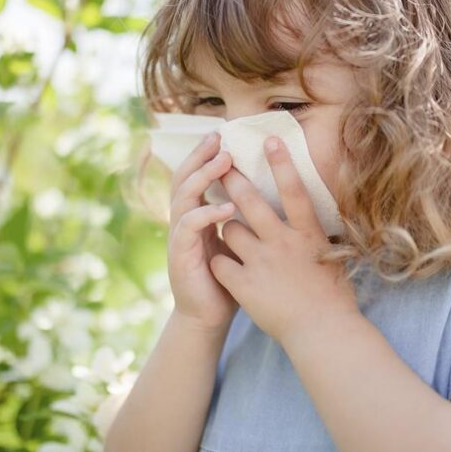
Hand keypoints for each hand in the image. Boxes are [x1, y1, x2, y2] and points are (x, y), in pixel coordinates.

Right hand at [165, 131, 241, 333]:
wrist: (210, 316)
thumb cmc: (229, 279)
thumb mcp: (238, 242)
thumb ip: (244, 218)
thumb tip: (271, 192)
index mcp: (197, 215)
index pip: (197, 176)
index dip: (205, 155)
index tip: (223, 135)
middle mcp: (184, 221)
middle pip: (184, 178)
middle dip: (200, 156)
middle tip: (218, 137)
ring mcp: (179, 238)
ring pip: (184, 197)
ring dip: (203, 177)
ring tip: (223, 162)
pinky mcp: (180, 256)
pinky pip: (189, 227)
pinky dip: (206, 214)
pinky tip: (225, 208)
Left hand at [208, 136, 360, 346]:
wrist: (322, 333)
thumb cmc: (333, 297)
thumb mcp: (332, 256)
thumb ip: (315, 234)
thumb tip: (310, 215)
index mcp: (308, 234)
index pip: (294, 190)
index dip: (282, 163)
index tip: (269, 139)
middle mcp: (283, 243)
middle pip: (250, 202)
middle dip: (233, 179)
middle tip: (221, 165)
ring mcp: (262, 263)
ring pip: (229, 229)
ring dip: (227, 228)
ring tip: (232, 234)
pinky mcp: (245, 285)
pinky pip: (220, 262)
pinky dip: (219, 262)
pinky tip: (223, 266)